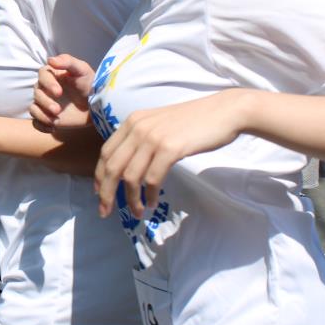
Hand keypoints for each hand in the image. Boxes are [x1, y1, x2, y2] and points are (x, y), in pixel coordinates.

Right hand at [30, 55, 94, 128]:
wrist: (96, 106)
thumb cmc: (90, 85)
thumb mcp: (83, 70)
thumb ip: (68, 61)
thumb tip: (50, 60)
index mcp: (52, 75)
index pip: (42, 75)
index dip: (48, 83)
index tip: (59, 92)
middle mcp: (46, 89)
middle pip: (37, 93)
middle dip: (46, 102)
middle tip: (58, 110)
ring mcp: (45, 104)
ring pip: (33, 108)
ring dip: (42, 115)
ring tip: (55, 120)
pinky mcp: (47, 117)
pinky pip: (36, 122)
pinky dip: (41, 126)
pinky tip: (52, 128)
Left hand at [95, 89, 250, 217]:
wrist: (224, 112)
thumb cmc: (195, 121)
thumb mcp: (159, 124)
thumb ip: (142, 138)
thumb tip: (129, 164)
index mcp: (133, 121)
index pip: (106, 152)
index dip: (99, 176)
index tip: (99, 193)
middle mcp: (138, 128)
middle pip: (111, 167)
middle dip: (106, 193)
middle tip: (105, 211)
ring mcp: (153, 137)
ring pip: (130, 176)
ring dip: (131, 199)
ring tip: (137, 212)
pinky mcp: (170, 148)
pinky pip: (152, 179)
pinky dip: (150, 195)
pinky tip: (152, 202)